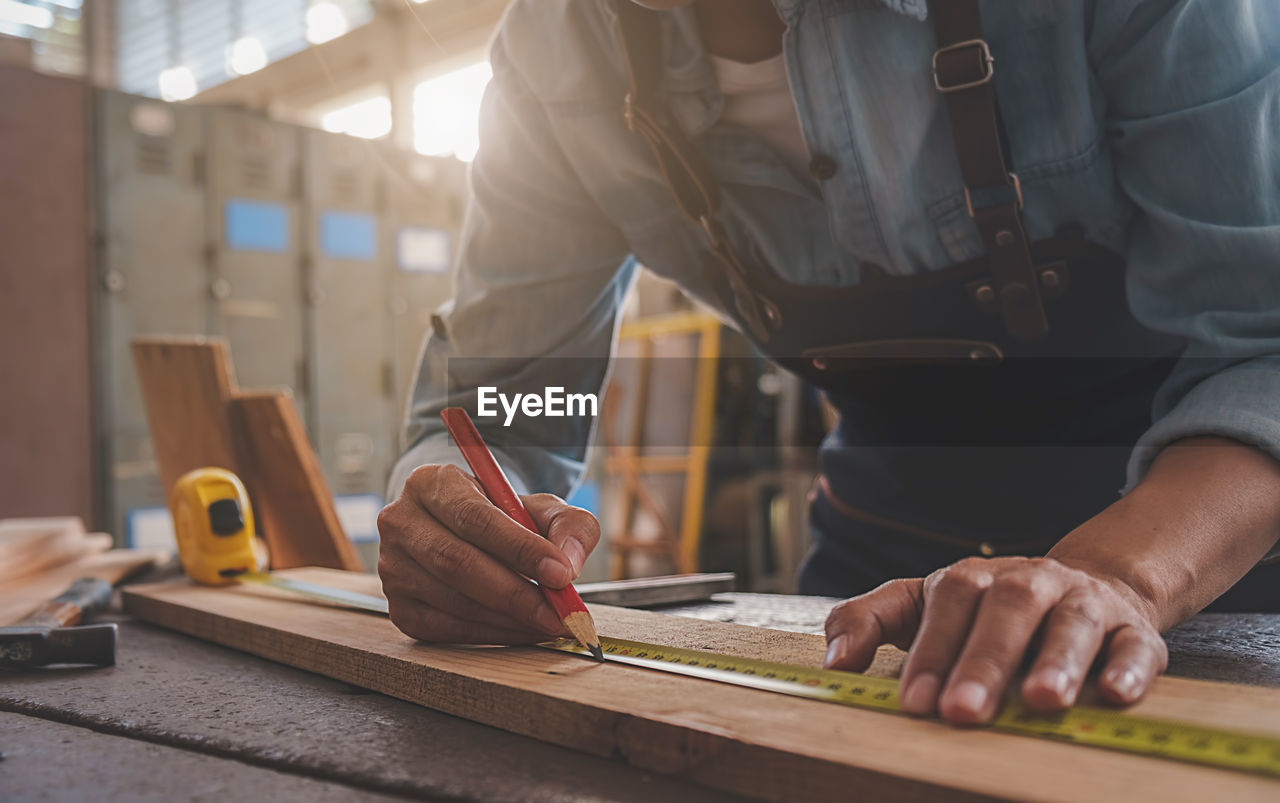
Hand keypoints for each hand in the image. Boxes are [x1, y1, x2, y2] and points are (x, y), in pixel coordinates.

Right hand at [377, 464, 599, 643]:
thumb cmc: (503, 517)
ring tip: (548, 622)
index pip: (474, 518)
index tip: (561, 574)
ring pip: (453, 600)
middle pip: (458, 562)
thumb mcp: (540, 508)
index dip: (520, 549)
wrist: (464, 532)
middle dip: (516, 593)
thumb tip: (569, 562)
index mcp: (431, 483)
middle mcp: (401, 522)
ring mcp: (393, 568)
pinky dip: (490, 635)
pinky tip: (521, 630)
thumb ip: (568, 525)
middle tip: (559, 612)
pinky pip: (446, 629)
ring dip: (507, 618)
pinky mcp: (399, 607)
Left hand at [822, 557, 1166, 724]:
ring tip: (1041, 701)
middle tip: (962, 712)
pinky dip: (1129, 668)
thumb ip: (868, 622)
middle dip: (983, 661)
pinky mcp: (1132, 630)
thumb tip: (831, 663)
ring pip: (1072, 622)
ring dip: (1057, 660)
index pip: (948, 604)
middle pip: (1007, 610)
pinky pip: (1137, 644)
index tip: (913, 702)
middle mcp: (1029, 582)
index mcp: (972, 578)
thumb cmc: (986, 610)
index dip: (931, 651)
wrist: (1086, 583)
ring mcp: (1083, 602)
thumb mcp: (921, 605)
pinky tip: (1117, 695)